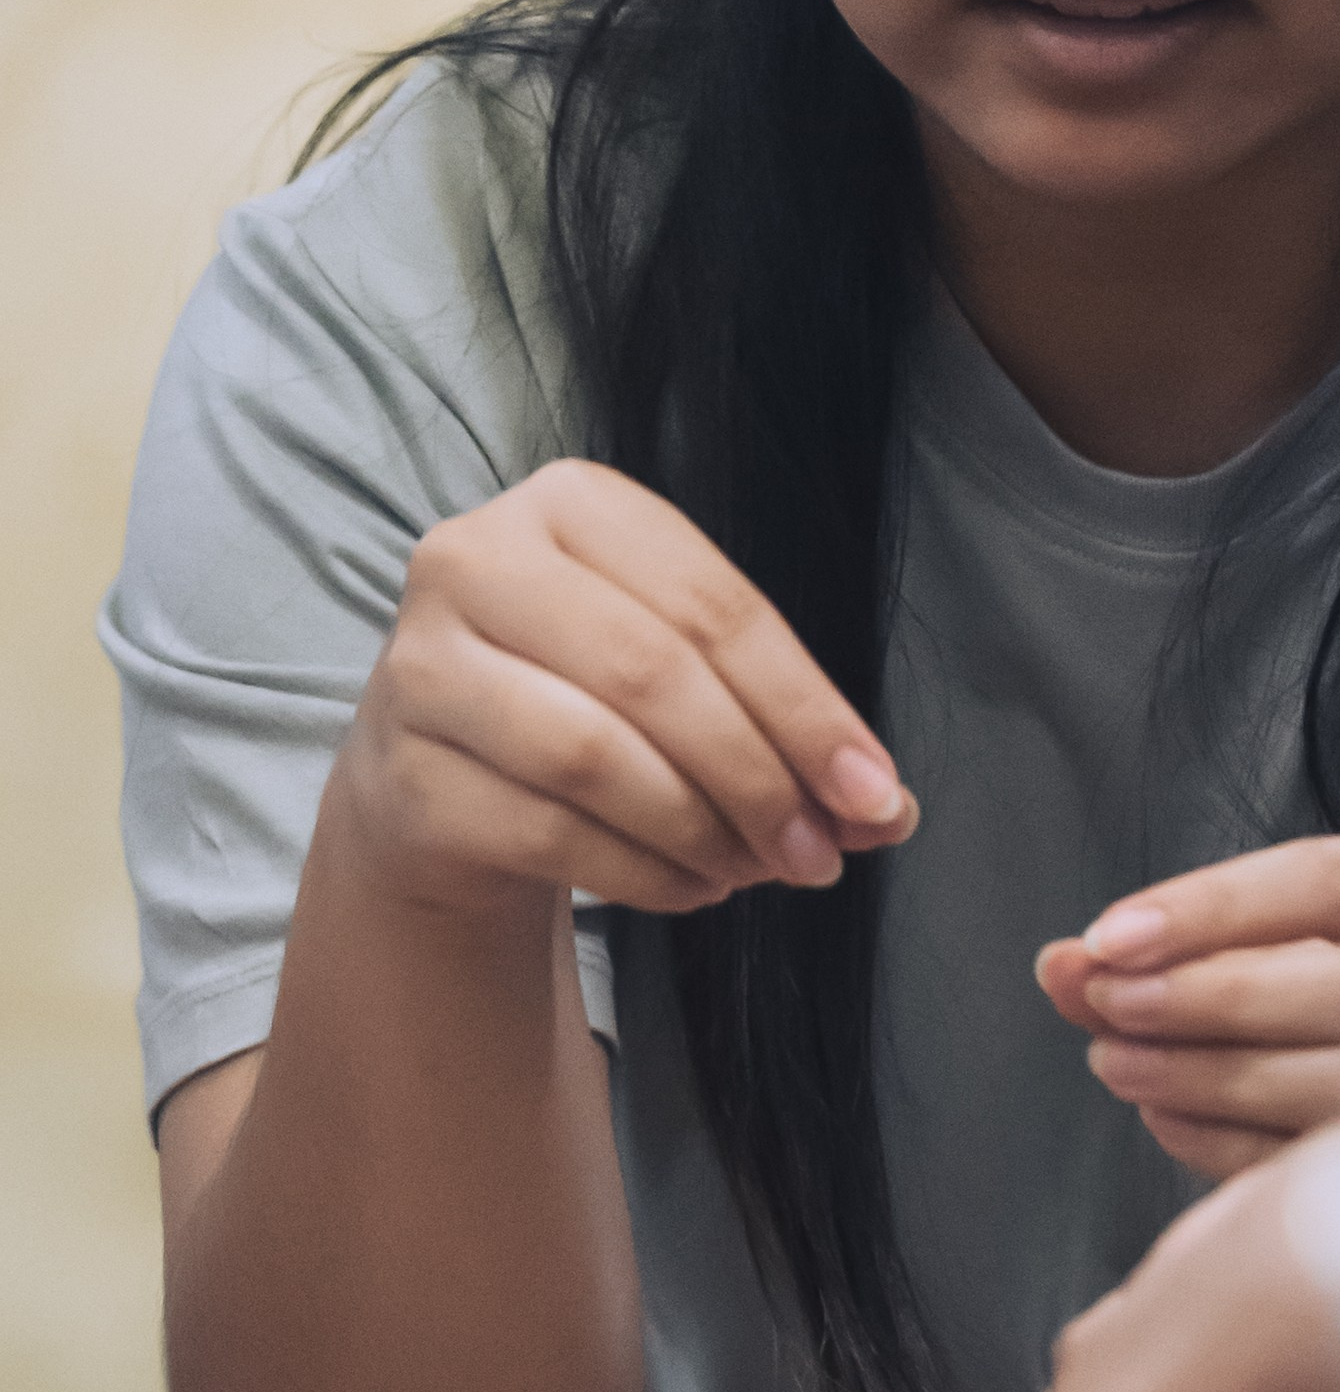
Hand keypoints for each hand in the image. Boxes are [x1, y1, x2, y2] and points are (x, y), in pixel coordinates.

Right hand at [334, 458, 916, 918]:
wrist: (438, 788)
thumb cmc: (585, 707)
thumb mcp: (686, 685)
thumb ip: (785, 729)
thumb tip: (887, 812)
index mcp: (570, 505)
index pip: (714, 605)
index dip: (807, 708)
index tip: (875, 797)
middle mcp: (477, 559)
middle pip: (654, 673)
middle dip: (759, 777)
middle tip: (819, 856)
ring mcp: (422, 666)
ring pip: (595, 756)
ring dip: (701, 831)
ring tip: (749, 869)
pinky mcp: (401, 774)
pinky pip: (548, 833)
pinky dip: (642, 874)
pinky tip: (685, 886)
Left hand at [1035, 833, 1339, 1178]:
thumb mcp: (1299, 943)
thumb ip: (1183, 945)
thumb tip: (1062, 964)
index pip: (1329, 882)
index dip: (1211, 907)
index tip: (1110, 936)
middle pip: (1327, 983)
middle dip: (1194, 993)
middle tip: (1100, 1002)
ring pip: (1322, 1080)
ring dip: (1197, 1071)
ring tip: (1115, 1061)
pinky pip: (1318, 1162)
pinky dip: (1226, 1141)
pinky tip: (1166, 1119)